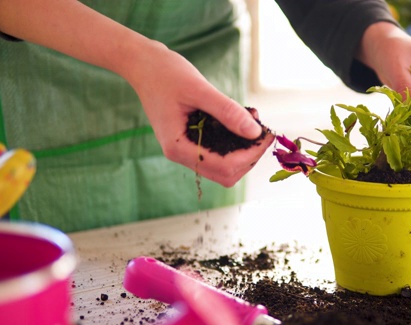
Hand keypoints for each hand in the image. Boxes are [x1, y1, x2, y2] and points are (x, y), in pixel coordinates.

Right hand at [123, 41, 274, 186]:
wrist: (143, 64)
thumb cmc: (166, 73)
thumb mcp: (199, 89)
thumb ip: (227, 111)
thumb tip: (255, 132)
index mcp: (177, 147)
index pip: (223, 167)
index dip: (250, 155)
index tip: (266, 134)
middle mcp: (180, 154)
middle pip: (226, 174)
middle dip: (249, 155)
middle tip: (264, 130)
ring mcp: (185, 149)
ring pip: (223, 166)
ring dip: (244, 150)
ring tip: (254, 121)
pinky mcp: (191, 140)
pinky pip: (218, 152)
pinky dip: (234, 141)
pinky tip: (242, 119)